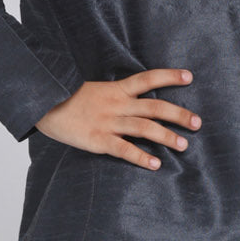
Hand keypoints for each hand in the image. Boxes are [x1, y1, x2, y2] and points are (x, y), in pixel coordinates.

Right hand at [35, 68, 200, 167]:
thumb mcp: (95, 90)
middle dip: (178, 114)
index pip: (148, 79)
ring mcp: (108, 122)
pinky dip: (141, 157)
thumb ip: (116, 95)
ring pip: (144, 128)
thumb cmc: (67, 99)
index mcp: (116, 89)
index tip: (190, 77)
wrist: (41, 104)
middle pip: (154, 107)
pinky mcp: (98, 140)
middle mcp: (116, 104)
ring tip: (184, 145)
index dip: (169, 77)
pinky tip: (156, 164)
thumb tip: (136, 99)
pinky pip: (124, 149)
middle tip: (198, 123)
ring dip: (166, 136)